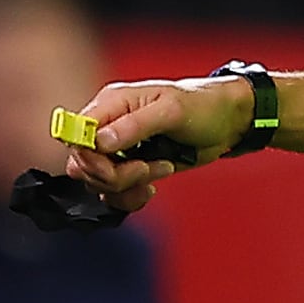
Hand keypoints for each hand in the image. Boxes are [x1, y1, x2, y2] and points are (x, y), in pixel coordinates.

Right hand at [49, 72, 253, 218]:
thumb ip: (133, 126)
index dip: (88, 157)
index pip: (76, 135)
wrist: (227, 122)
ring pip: (98, 184)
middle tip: (146, 169)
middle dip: (114, 176)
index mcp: (111, 104)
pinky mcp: (130, 170)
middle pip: (83, 165)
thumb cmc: (202, 106)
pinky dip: (132, 198)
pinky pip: (114, 195)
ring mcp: (118, 151)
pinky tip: (153, 188)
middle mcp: (108, 127)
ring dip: (129, 186)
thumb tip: (99, 142)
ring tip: (161, 169)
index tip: (113, 167)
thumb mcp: (171, 111)